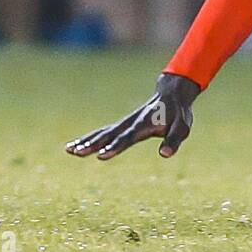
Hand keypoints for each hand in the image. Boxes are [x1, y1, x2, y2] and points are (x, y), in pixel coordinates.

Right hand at [65, 73, 200, 159]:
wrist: (171, 95)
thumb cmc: (178, 114)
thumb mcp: (182, 127)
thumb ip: (174, 140)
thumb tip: (165, 154)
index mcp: (144, 125)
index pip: (127, 138)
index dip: (115, 147)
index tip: (101, 155)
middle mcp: (130, 123)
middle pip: (109, 135)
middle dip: (93, 144)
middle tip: (77, 153)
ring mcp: (124, 123)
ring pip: (102, 133)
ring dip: (86, 141)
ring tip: (69, 150)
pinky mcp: (121, 125)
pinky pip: (102, 132)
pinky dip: (88, 138)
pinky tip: (74, 146)